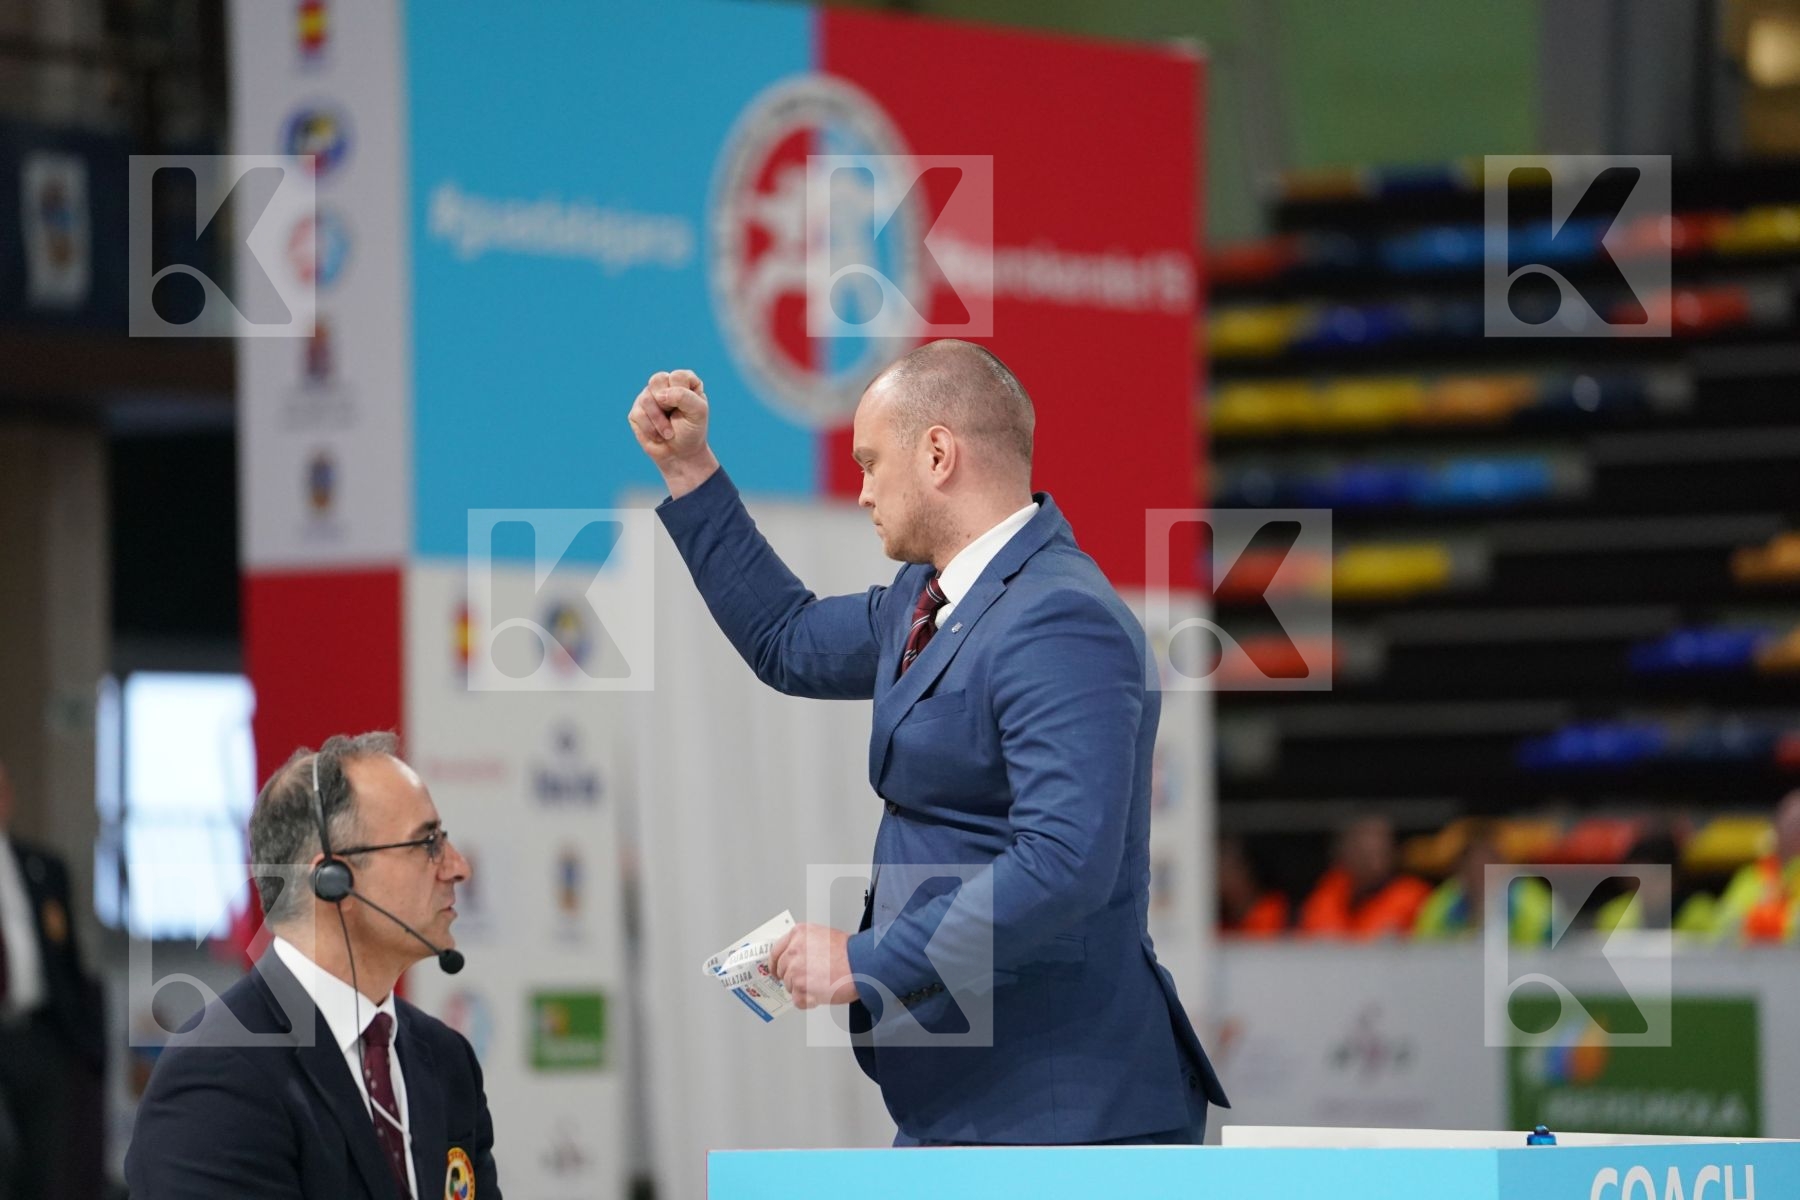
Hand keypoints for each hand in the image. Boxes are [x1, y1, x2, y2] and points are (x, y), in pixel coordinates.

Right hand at [627, 369, 718, 496]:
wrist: (680, 455)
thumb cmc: (692, 431)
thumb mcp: (698, 412)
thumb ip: (684, 396)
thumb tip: (659, 395)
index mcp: (683, 381)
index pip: (678, 376)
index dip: (682, 394)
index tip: (688, 410)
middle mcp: (664, 385)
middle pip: (657, 379)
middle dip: (667, 403)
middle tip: (675, 416)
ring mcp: (648, 397)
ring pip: (647, 399)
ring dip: (660, 421)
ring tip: (669, 433)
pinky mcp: (636, 411)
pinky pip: (638, 414)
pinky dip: (651, 429)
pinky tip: (658, 436)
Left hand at [769, 923, 858, 1008]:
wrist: (862, 964)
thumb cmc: (850, 952)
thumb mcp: (823, 935)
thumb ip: (804, 944)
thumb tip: (796, 957)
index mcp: (798, 934)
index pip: (775, 951)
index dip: (774, 964)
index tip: (775, 970)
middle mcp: (794, 951)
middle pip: (782, 970)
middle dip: (792, 977)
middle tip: (807, 980)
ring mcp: (796, 971)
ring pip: (790, 987)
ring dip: (803, 989)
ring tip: (821, 984)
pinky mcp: (802, 988)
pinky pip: (798, 1001)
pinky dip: (808, 1001)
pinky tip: (820, 994)